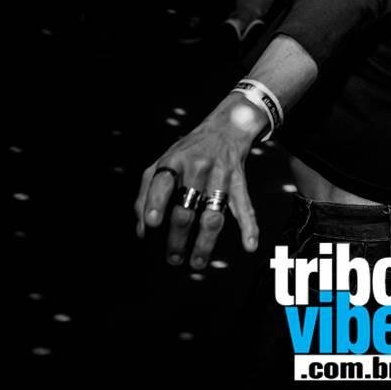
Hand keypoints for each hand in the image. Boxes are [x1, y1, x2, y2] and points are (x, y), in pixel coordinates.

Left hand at [134, 95, 264, 266]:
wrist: (226, 127)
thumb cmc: (188, 151)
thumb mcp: (163, 162)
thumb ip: (147, 193)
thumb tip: (141, 230)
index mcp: (174, 162)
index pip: (162, 183)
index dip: (155, 203)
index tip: (151, 224)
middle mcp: (197, 168)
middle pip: (186, 208)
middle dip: (177, 237)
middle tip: (172, 258)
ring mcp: (220, 176)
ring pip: (212, 214)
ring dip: (204, 242)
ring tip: (196, 262)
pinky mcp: (239, 182)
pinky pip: (244, 206)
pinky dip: (249, 226)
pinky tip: (249, 244)